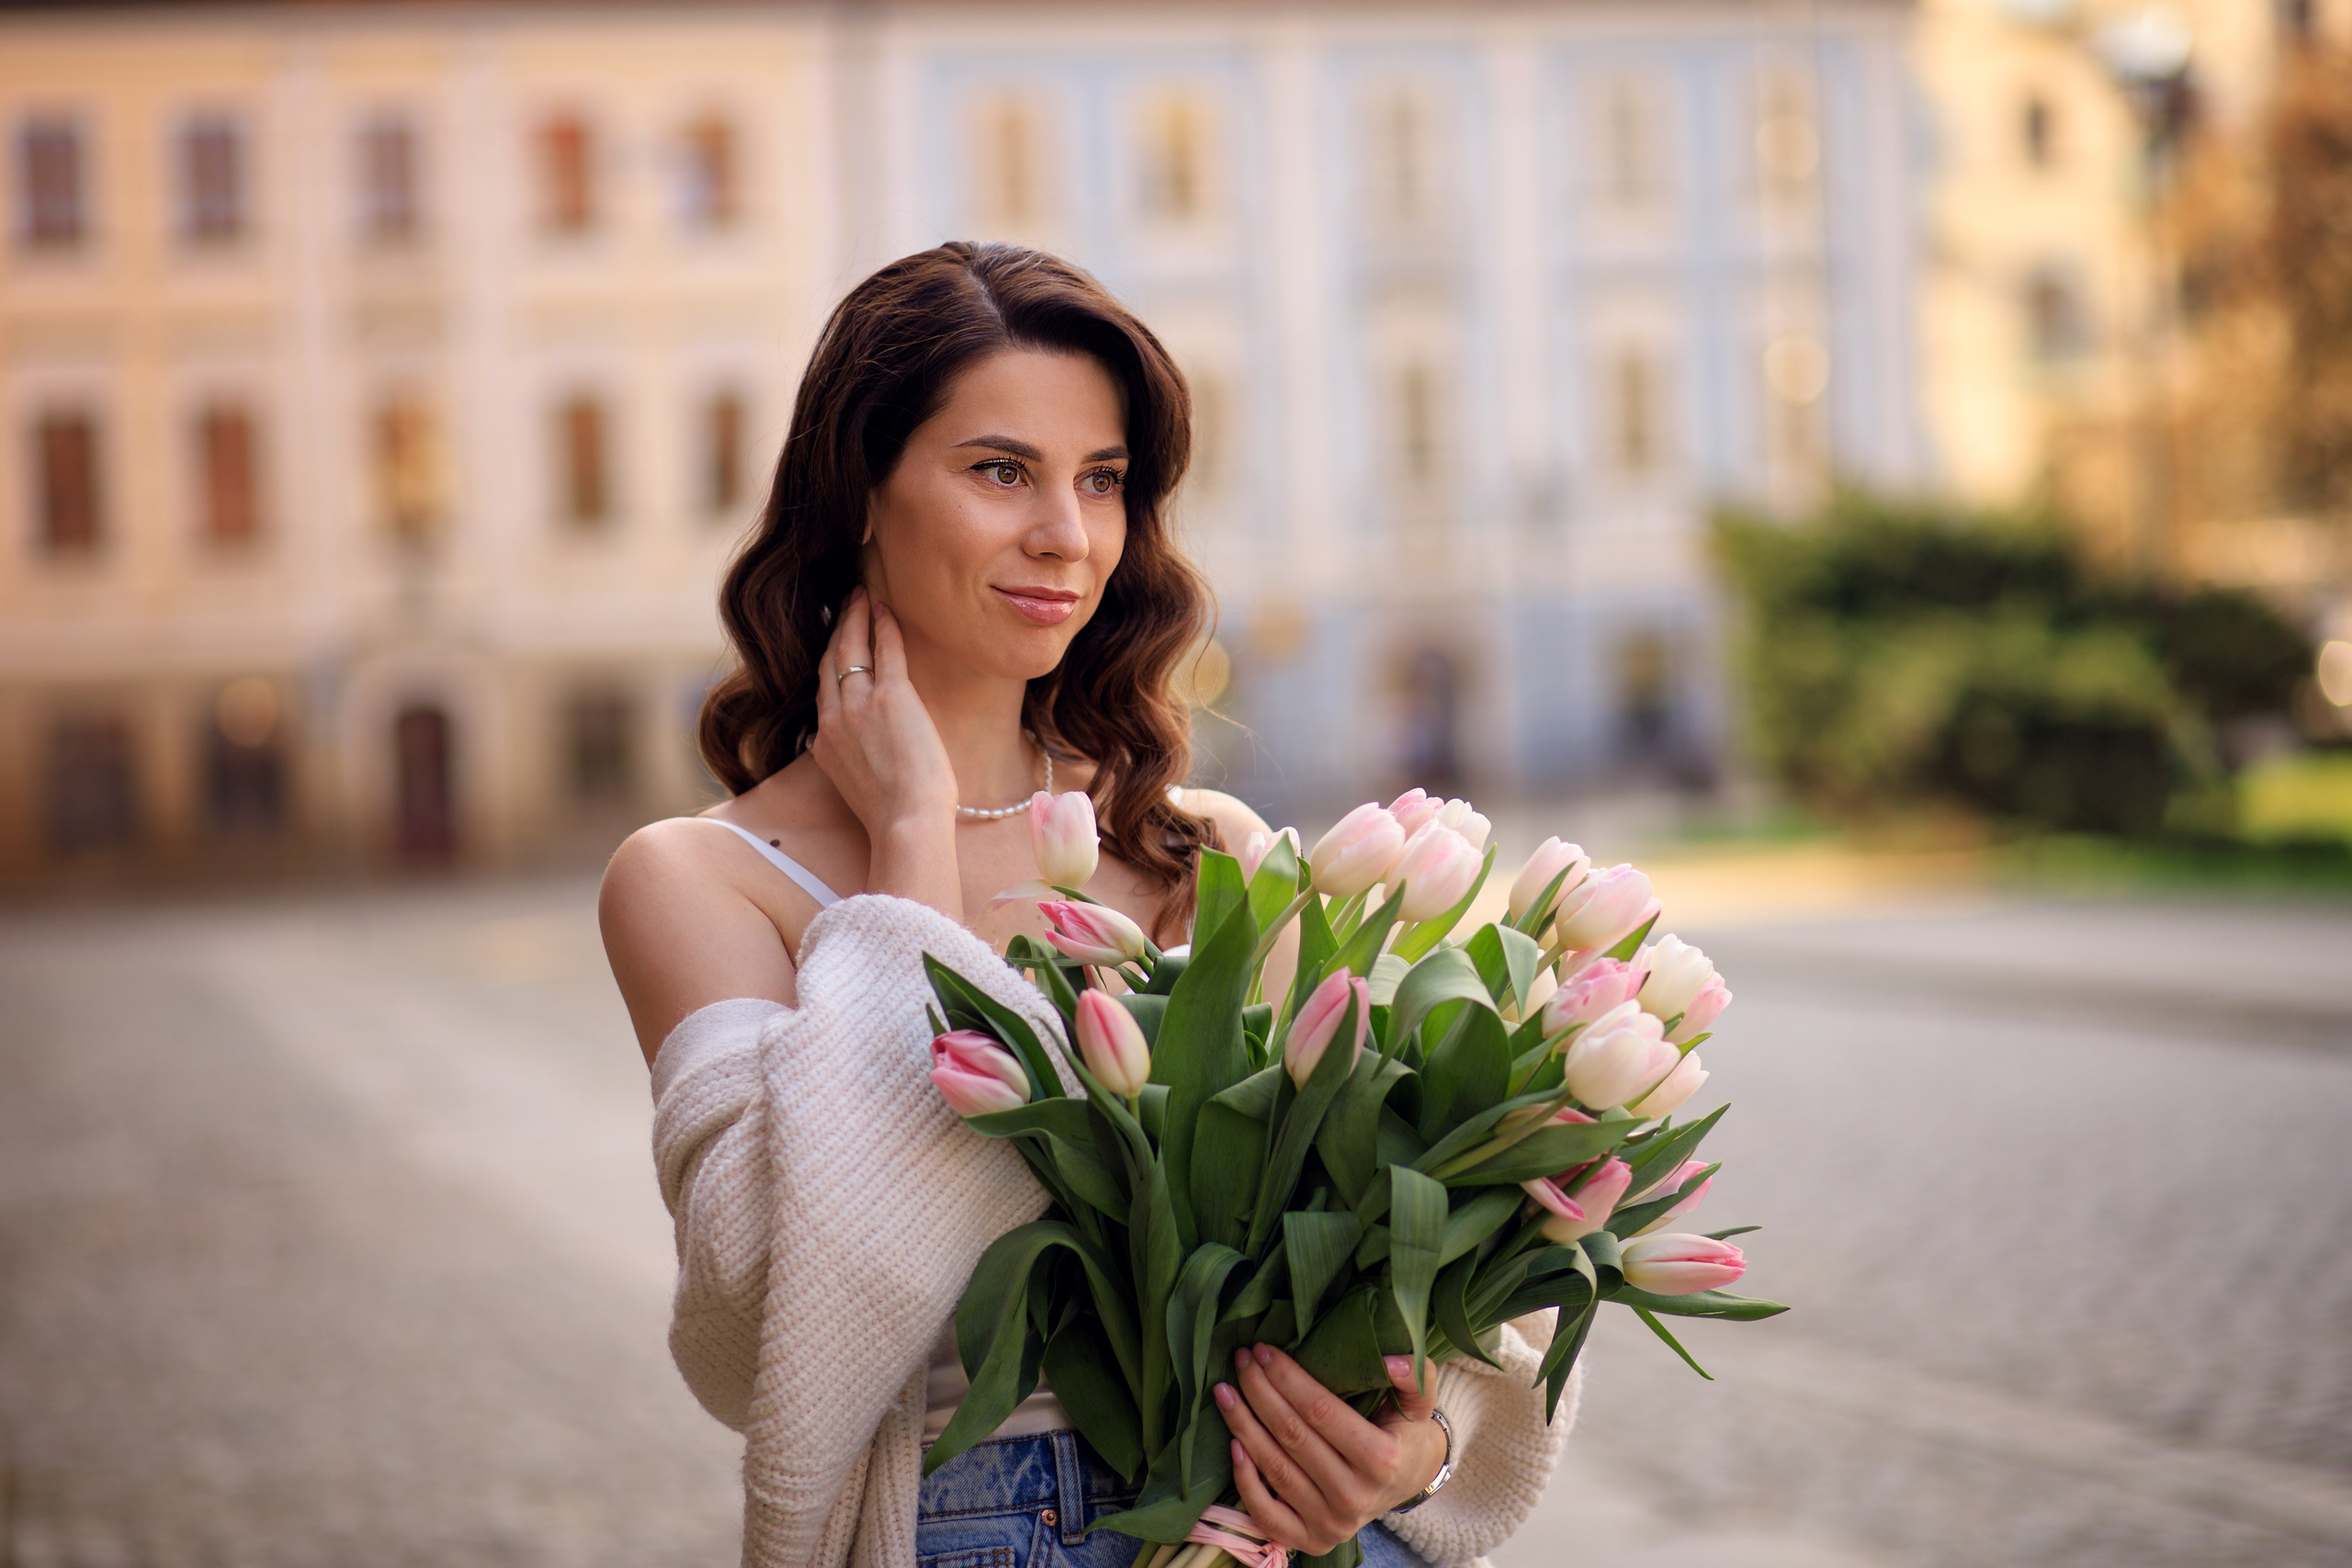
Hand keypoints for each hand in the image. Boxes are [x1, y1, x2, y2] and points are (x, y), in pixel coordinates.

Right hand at [809, 588, 960, 912]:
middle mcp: (835, 718)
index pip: (824, 689)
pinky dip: (885, 627)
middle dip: (839, 629)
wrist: (907, 823)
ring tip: (862, 595)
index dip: (830, 659)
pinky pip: (886, 651)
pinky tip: (888, 610)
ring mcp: (860, 705)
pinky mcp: (892, 698)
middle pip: (831, 661)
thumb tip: (852, 752)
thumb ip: (850, 760)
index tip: (837, 640)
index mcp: (826, 742)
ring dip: (857, 617)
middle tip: (846, 604)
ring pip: (852, 648)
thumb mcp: (858, 786)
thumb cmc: (895, 815)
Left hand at [1214, 1346, 1446, 1554]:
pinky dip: (1245, 1480)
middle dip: (1260, 1392)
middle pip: (1292, 1436)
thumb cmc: (1404, 1432)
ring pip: (1275, 1469)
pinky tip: (1232, 1444)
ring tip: (1225, 1392)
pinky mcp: (1312, 1540)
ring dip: (1243, 1426)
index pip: (1321, 1412)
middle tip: (1241, 1361)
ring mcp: (1332, 1524)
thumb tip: (1390, 1359)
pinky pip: (1267, 1514)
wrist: (1407, 1482)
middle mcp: (1356, 1497)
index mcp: (1383, 1460)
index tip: (1263, 1350)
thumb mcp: (1419, 1400)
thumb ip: (1415, 1375)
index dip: (1287, 1378)